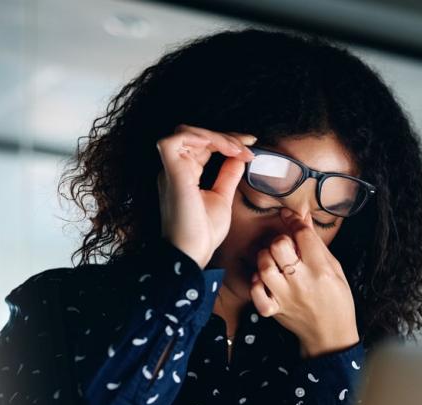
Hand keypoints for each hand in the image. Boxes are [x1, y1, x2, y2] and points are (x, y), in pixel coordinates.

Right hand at [156, 124, 255, 268]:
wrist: (192, 255)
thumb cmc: (202, 234)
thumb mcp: (222, 198)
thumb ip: (228, 176)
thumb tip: (238, 158)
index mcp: (184, 174)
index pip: (202, 145)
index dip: (226, 140)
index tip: (250, 146)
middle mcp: (174, 169)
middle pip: (194, 134)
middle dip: (224, 135)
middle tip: (248, 146)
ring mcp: (171, 170)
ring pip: (186, 132)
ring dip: (216, 136)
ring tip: (238, 149)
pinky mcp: (172, 173)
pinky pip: (177, 140)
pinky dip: (201, 137)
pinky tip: (222, 148)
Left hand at [250, 208, 359, 358]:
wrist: (330, 335)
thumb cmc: (336, 300)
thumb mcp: (334, 269)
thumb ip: (316, 244)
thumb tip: (303, 218)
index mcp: (321, 270)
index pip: (302, 235)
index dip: (294, 221)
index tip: (289, 217)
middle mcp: (302, 282)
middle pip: (279, 246)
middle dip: (280, 240)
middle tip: (285, 247)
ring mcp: (285, 297)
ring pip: (264, 266)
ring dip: (266, 259)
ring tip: (274, 262)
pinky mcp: (274, 309)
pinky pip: (256, 292)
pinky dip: (256, 284)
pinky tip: (265, 281)